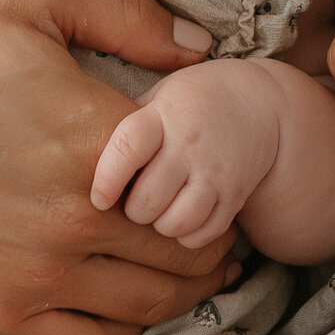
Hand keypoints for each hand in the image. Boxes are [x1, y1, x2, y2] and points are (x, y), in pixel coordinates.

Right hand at [0, 0, 236, 334]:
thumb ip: (128, 15)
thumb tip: (202, 47)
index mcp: (99, 143)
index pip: (203, 180)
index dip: (220, 178)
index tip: (218, 171)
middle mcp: (80, 221)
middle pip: (192, 252)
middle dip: (215, 237)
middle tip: (219, 223)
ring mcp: (41, 276)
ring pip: (157, 304)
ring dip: (188, 288)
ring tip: (191, 264)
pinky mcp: (1, 312)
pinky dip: (131, 323)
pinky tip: (133, 296)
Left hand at [90, 65, 283, 248]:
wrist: (257, 104)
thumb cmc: (189, 103)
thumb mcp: (156, 98)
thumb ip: (123, 128)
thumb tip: (77, 165)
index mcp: (163, 116)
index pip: (129, 147)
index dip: (107, 179)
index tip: (98, 198)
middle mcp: (190, 145)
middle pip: (148, 200)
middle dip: (132, 211)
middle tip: (133, 202)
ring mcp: (216, 173)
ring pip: (175, 223)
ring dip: (159, 226)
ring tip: (157, 212)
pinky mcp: (235, 196)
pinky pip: (203, 235)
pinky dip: (186, 236)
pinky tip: (181, 218)